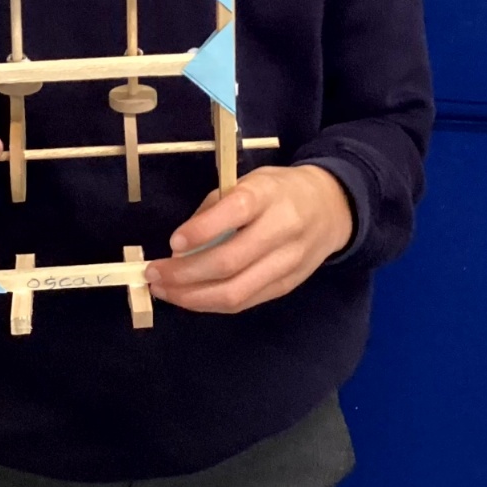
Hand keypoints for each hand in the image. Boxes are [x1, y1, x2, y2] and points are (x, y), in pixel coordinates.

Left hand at [146, 164, 353, 313]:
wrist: (332, 208)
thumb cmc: (279, 191)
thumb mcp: (249, 182)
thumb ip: (217, 207)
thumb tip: (181, 245)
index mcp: (269, 195)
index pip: (236, 212)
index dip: (202, 229)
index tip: (172, 242)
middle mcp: (282, 230)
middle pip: (230, 262)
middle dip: (184, 274)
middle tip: (154, 274)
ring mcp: (287, 263)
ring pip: (236, 292)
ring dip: (192, 298)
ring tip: (164, 291)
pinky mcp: (287, 286)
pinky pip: (244, 302)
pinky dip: (210, 303)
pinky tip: (189, 297)